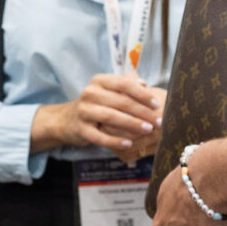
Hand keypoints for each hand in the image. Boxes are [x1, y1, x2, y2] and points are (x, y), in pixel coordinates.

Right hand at [30, 73, 162, 160]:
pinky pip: (100, 137)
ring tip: (148, 130)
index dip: (142, 94)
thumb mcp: (108, 91)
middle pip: (121, 102)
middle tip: (158, 121)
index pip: (124, 84)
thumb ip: (126, 85)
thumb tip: (143, 82)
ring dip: (132, 124)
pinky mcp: (80, 129)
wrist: (68, 119)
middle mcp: (89, 93)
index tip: (157, 104)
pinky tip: (130, 144)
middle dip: (142, 112)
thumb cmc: (97, 104)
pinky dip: (116, 141)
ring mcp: (83, 111)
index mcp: (99, 81)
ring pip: (111, 117)